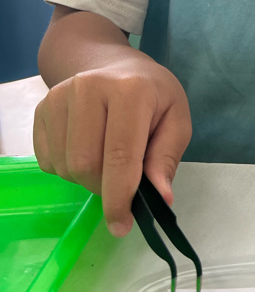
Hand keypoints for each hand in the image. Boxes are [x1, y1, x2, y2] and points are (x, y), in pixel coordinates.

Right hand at [33, 57, 191, 236]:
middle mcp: (88, 88)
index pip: (120, 155)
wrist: (114, 65)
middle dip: (104, 188)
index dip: (120, 197)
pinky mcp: (41, 109)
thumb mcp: (176, 119)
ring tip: (107, 158)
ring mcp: (59, 96)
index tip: (122, 226)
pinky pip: (48, 161)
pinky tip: (87, 149)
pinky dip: (68, 169)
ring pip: (65, 167)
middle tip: (123, 181)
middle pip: (86, 165)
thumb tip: (160, 197)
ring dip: (87, 179)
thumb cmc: (152, 95)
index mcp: (130, 90)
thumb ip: (167, 158)